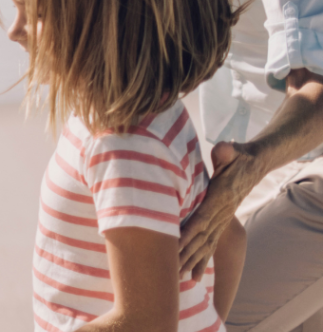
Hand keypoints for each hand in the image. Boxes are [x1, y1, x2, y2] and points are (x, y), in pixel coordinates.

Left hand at [181, 142, 261, 278]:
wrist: (255, 164)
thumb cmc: (239, 157)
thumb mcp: (234, 152)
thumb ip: (228, 152)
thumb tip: (225, 149)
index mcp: (220, 199)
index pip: (202, 218)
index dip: (188, 232)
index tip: (174, 246)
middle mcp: (221, 214)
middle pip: (201, 238)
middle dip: (186, 255)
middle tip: (171, 272)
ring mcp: (222, 220)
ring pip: (205, 246)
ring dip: (192, 262)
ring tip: (179, 279)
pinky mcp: (220, 223)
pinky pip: (210, 245)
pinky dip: (201, 260)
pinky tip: (194, 276)